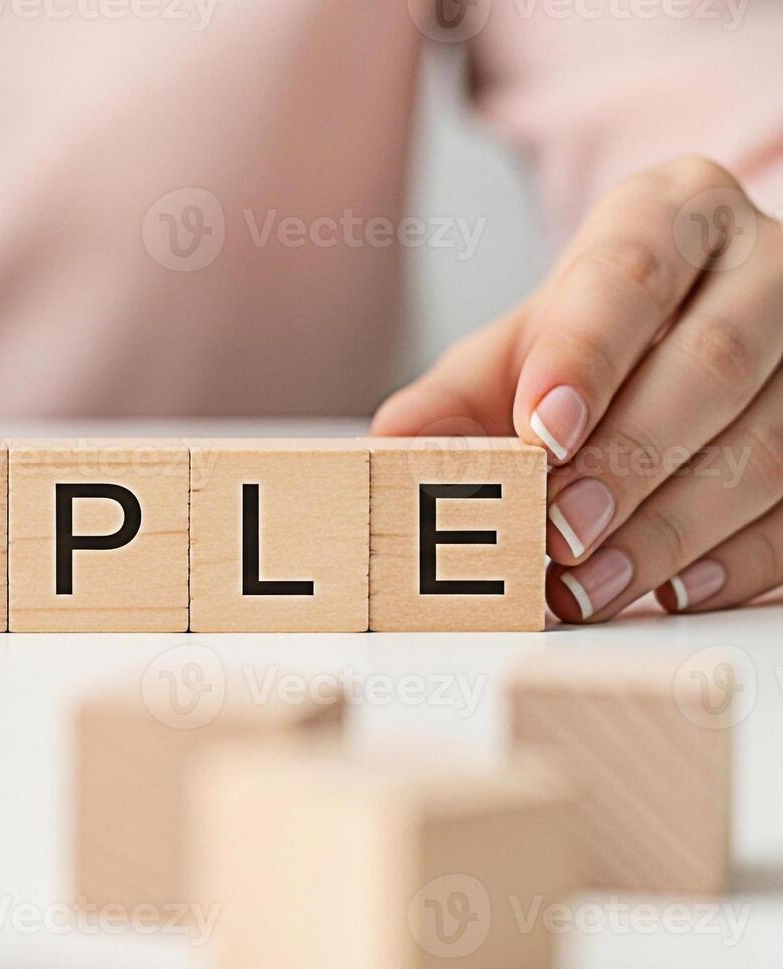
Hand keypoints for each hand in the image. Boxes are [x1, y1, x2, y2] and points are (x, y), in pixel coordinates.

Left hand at [374, 156, 782, 622]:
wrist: (683, 336)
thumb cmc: (590, 345)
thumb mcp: (512, 354)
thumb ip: (448, 402)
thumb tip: (391, 449)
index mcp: (672, 213)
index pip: (629, 272)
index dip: (585, 356)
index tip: (539, 432)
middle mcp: (766, 264)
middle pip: (713, 362)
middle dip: (631, 460)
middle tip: (557, 531)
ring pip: (773, 443)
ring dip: (674, 529)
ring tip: (591, 584)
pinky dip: (737, 560)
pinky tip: (672, 588)